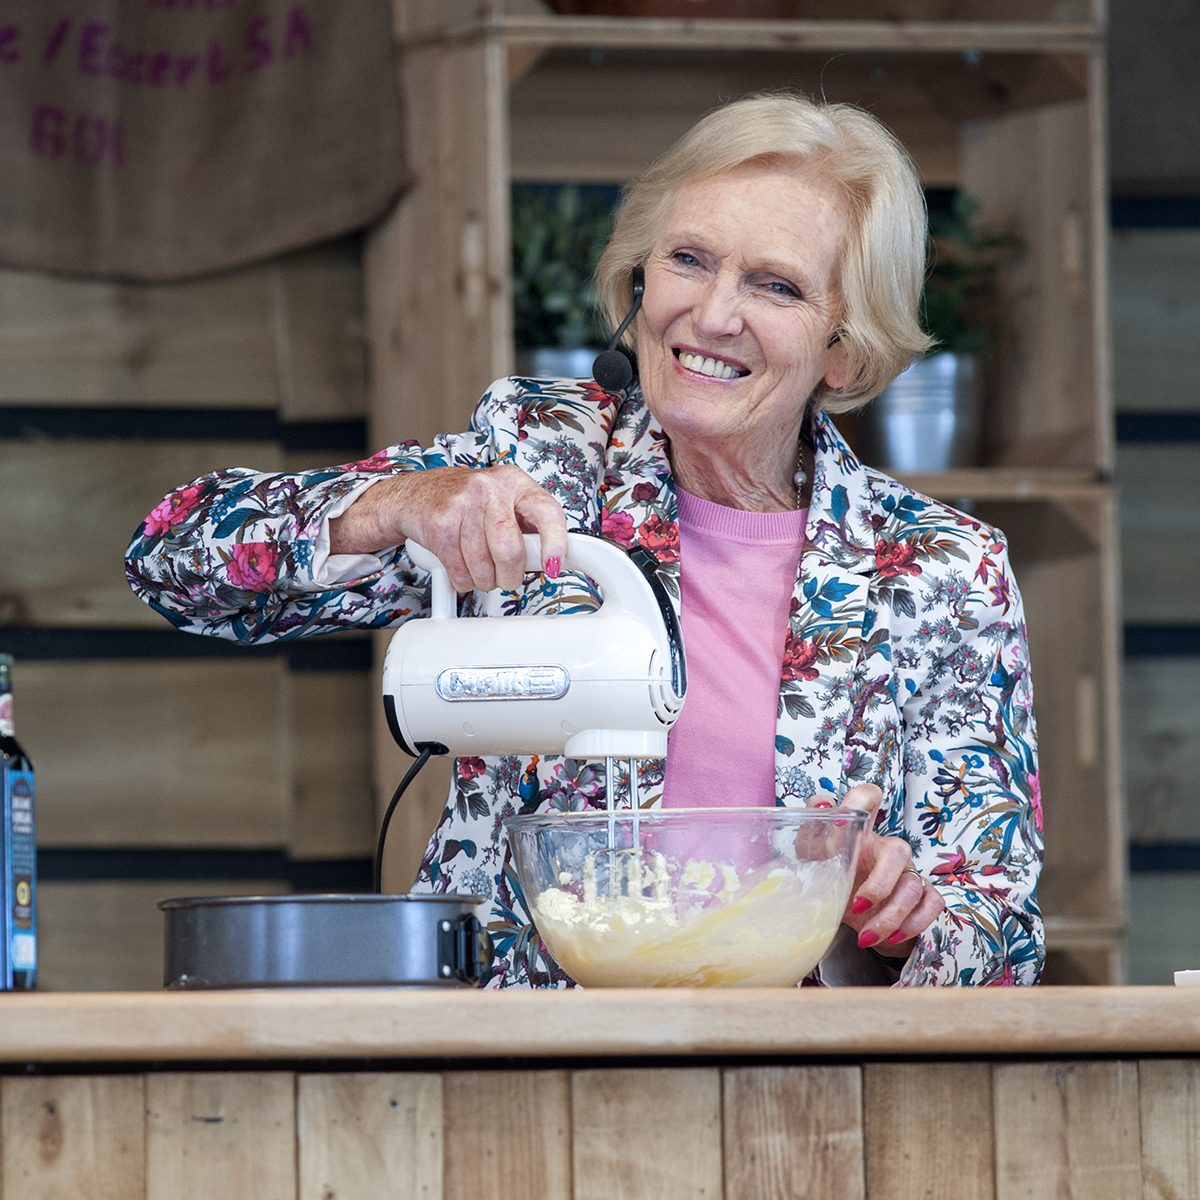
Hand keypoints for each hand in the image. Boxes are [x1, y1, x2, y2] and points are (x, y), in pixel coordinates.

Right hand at [328, 465, 569, 592]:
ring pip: (484, 568)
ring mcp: (463, 505)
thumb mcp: (503, 501)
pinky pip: (460, 573)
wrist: (415, 494)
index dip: (555, 543)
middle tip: (506, 576)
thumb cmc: (467, 501)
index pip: (547, 512)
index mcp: (515, 482)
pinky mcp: (440, 525)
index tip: (554, 566)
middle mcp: (490, 489)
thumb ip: (528, 526)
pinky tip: (461, 565)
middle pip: (510, 551)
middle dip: (510, 575)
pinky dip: (463, 580)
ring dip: (484, 580)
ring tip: (479, 566)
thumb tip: (553, 558)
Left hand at [827, 783, 944, 958]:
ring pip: (913, 886)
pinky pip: (932, 903)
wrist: (853, 919)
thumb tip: (823, 804)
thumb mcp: (815, 860)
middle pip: (898, 851)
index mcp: (861, 832)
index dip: (862, 799)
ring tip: (866, 937)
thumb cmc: (835, 880)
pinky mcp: (923, 895)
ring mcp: (908, 870)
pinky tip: (890, 937)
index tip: (844, 819)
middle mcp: (887, 848)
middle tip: (858, 906)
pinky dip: (913, 925)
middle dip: (880, 884)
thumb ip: (814, 832)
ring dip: (890, 917)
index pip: (867, 798)